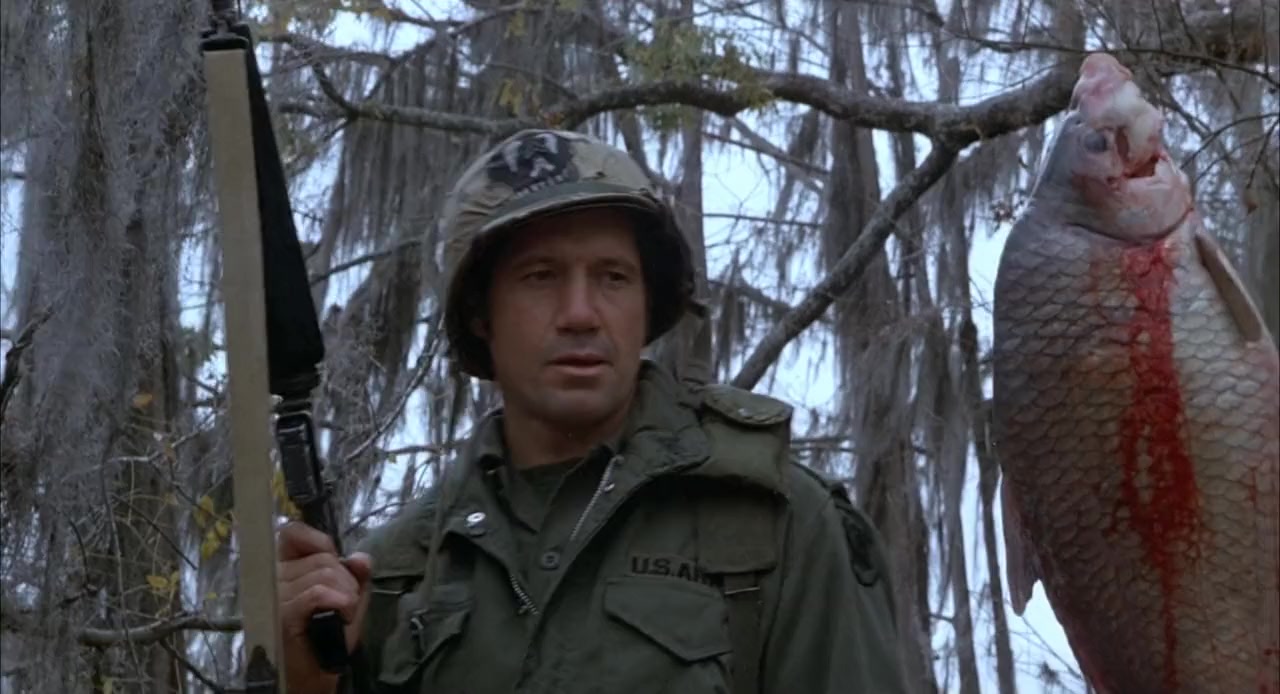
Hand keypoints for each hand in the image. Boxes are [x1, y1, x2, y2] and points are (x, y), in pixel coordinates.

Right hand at [277, 522, 372, 693]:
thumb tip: (361, 558)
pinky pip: (318, 592)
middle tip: (346, 604)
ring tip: (344, 614)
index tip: (334, 559)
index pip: (291, 533)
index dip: (318, 540)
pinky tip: (344, 615)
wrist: (316, 673)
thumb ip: (355, 575)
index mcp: (284, 570)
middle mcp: (273, 579)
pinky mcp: (282, 615)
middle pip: (322, 557)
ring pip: (325, 573)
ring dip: (347, 593)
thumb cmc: (329, 636)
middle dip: (346, 579)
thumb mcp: (347, 599)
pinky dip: (341, 601)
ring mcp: (275, 597)